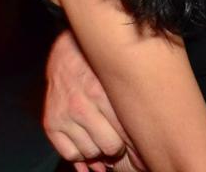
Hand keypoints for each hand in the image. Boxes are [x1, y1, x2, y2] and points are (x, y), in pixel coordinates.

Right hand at [44, 30, 138, 166]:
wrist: (69, 49)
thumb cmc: (101, 60)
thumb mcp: (121, 69)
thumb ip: (134, 92)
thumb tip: (154, 119)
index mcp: (103, 91)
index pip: (126, 130)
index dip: (138, 141)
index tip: (144, 143)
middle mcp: (81, 105)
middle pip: (110, 146)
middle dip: (120, 147)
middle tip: (125, 142)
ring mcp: (65, 116)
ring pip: (89, 152)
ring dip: (101, 151)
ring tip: (108, 141)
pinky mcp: (51, 123)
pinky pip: (69, 154)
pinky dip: (81, 157)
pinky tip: (91, 147)